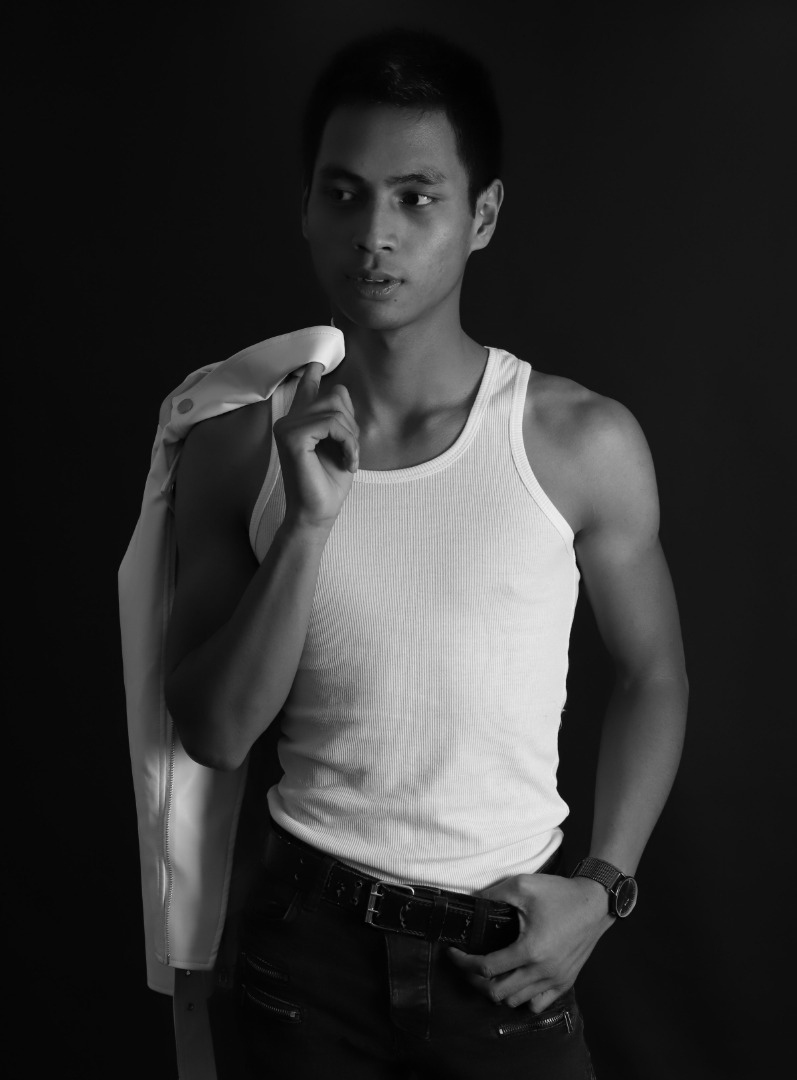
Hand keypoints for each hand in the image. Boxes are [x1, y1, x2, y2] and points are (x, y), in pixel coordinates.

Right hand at [273, 363, 358, 530]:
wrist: (318, 514)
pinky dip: (348, 442)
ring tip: (348, 458)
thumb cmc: (329, 484)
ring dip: (351, 436)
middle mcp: (288, 420)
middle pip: (335, 395)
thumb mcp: (340, 444)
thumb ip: (335, 417)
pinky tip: (347, 461)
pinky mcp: (291, 437)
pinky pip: (331, 424)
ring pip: (334, 409)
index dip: (312, 372)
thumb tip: (335, 386)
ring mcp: (286, 427)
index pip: (307, 387)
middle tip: (350, 452)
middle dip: (352, 423)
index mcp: (299, 421)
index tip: (316, 362)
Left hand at [447, 873, 612, 1012]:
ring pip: (515, 1001)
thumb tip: (470, 903)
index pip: (486, 968)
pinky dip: (521, 998)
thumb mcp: (523, 885)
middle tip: (466, 963)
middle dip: (474, 979)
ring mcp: (555, 980)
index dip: (463, 963)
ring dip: (497, 990)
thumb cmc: (560, 893)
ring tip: (488, 971)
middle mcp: (543, 971)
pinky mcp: (564, 982)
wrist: (595, 903)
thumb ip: (493, 894)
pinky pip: (536, 1004)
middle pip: (496, 993)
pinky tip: (515, 980)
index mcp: (531, 949)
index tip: (452, 952)